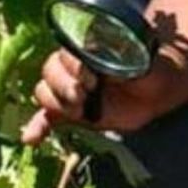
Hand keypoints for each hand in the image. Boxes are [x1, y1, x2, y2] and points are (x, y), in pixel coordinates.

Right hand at [21, 49, 157, 142]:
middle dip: (63, 86)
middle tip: (83, 96)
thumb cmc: (148, 67)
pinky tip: (31, 138)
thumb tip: (111, 54)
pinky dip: (37, 127)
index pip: (64, 54)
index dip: (73, 67)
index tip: (92, 79)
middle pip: (49, 72)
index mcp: (85, 48)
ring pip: (45, 93)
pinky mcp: (71, 112)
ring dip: (56, 104)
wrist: (156, 91)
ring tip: (79, 112)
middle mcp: (72, 67)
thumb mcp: (139, 58)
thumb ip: (122, 56)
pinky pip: (46, 118)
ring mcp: (69, 90)